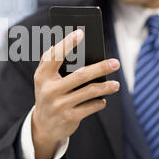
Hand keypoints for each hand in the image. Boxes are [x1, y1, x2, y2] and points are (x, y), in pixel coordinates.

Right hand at [32, 29, 120, 158]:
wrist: (43, 125)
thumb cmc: (49, 92)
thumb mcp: (45, 78)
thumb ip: (54, 61)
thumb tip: (77, 44)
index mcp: (42, 75)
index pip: (54, 56)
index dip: (67, 44)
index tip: (81, 33)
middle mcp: (49, 90)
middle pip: (80, 75)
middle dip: (100, 68)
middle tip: (116, 62)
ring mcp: (59, 105)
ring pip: (89, 92)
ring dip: (106, 87)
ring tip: (116, 84)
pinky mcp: (69, 117)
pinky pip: (91, 106)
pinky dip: (99, 102)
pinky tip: (102, 99)